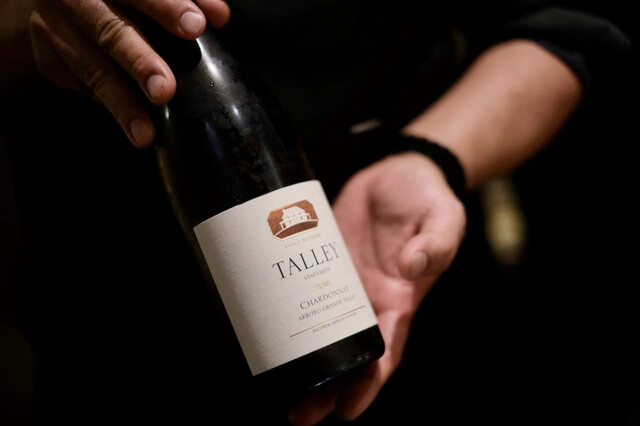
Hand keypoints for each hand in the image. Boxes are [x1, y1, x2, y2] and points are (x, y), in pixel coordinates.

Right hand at [28, 0, 229, 146]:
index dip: (166, 8)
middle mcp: (73, 0)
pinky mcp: (49, 60)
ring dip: (122, 105)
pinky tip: (129, 123)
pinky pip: (83, 86)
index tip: (196, 27)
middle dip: (140, 62)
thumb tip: (220, 16)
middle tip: (164, 90)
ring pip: (93, 71)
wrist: (59, 2)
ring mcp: (54, 30)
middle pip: (110, 33)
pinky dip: (109, 105)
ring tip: (144, 134)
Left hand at [289, 152, 466, 424]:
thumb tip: (412, 268)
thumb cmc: (427, 197)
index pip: (386, 351)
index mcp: (401, 298)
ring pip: (321, 328)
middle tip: (299, 414)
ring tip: (276, 382)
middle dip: (327, 386)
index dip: (369, 383)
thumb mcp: (443, 217)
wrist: (400, 170)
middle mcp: (370, 299)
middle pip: (347, 352)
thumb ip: (435, 243)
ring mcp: (343, 282)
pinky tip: (267, 326)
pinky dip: (289, 311)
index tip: (348, 411)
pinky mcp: (323, 259)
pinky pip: (303, 290)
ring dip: (303, 358)